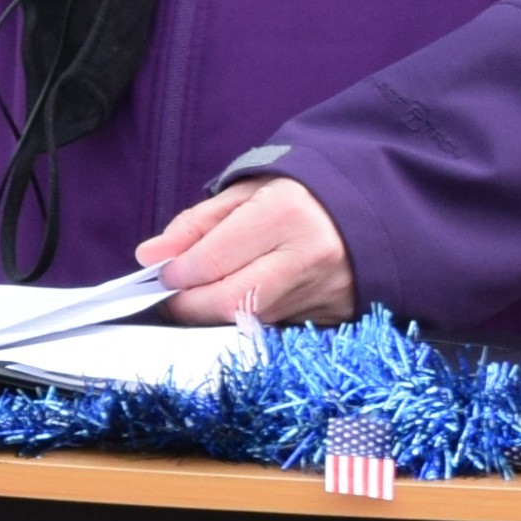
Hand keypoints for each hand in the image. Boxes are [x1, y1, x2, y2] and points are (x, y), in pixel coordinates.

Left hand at [141, 174, 356, 328]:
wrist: (370, 209)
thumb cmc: (299, 196)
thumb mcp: (247, 193)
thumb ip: (196, 224)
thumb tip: (149, 256)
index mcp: (285, 213)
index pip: (212, 259)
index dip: (176, 273)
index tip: (161, 274)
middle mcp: (307, 256)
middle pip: (229, 301)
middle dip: (189, 305)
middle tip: (173, 297)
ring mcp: (323, 291)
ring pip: (249, 321)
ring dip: (216, 315)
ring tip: (205, 295)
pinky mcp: (333, 316)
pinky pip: (274, 328)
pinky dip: (248, 321)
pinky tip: (242, 303)